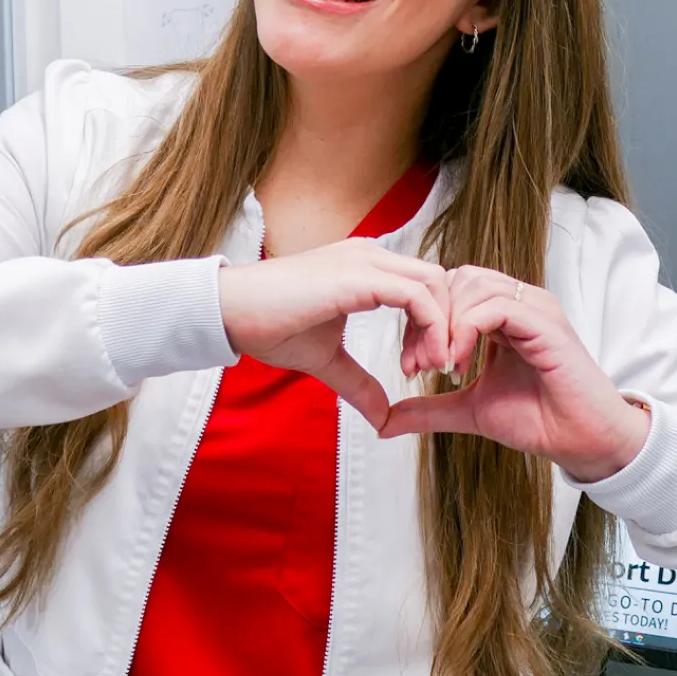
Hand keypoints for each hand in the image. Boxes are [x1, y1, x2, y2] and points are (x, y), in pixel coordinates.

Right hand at [218, 239, 451, 430]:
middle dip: (447, 326)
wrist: (230, 313)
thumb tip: (383, 419)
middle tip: (435, 369)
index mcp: (365, 268)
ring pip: (435, 283)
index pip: (423, 286)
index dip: (433, 326)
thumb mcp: (325, 361)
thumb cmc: (268, 327)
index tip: (420, 367)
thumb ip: (359, 383)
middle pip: (438, 281)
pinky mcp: (359, 276)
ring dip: (443, 328)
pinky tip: (422, 360)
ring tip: (431, 367)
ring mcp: (366, 261)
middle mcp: (370, 256)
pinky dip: (431, 328)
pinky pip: (418, 296)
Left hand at [380, 266, 649, 482]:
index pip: (450, 290)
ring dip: (446, 323)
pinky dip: (467, 330)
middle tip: (419, 364)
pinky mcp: (546, 323)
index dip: (422, 321)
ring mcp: (535, 308)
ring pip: (473, 284)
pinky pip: (497, 306)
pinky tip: (458, 362)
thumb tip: (385, 422)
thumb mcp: (470, 410)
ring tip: (440, 365)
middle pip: (456, 279)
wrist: (582, 441)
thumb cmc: (539, 420)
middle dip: (429, 318)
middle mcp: (519, 302)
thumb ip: (429, 408)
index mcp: (502, 314)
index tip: (410, 364)